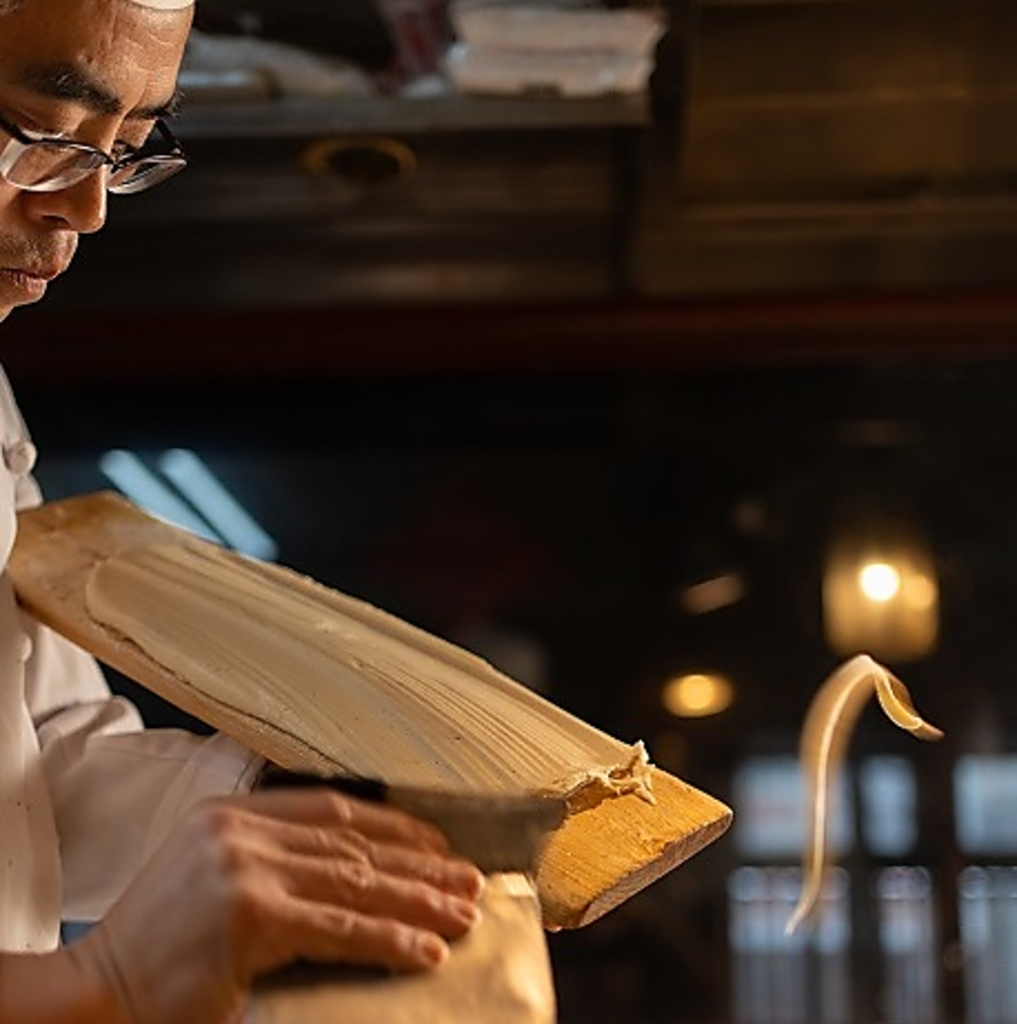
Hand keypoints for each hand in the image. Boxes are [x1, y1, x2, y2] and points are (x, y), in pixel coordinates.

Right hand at [68, 787, 485, 1023]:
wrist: (93, 993)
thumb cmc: (154, 947)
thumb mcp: (211, 876)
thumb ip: (271, 860)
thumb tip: (352, 873)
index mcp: (233, 812)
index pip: (334, 809)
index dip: (394, 827)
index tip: (437, 846)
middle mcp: (240, 829)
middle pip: (354, 844)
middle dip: (418, 866)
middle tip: (468, 882)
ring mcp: (244, 866)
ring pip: (355, 881)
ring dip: (417, 901)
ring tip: (462, 914)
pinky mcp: (249, 912)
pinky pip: (337, 926)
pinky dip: (387, 939)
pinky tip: (424, 951)